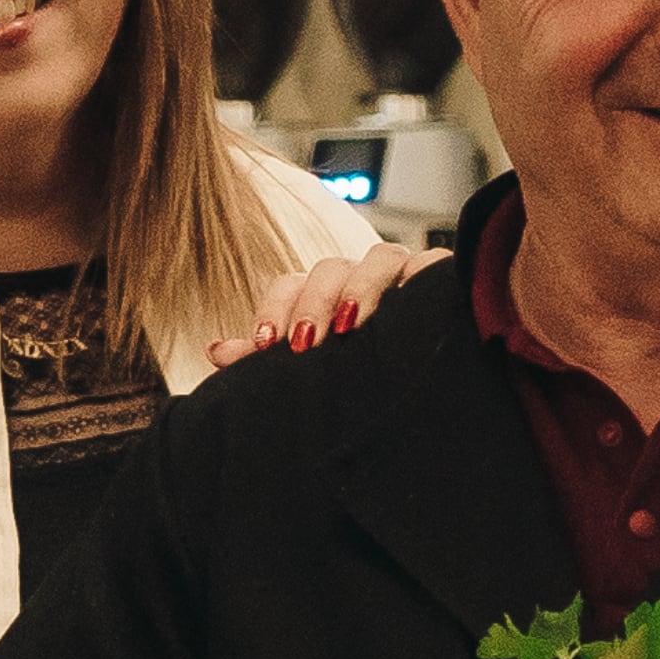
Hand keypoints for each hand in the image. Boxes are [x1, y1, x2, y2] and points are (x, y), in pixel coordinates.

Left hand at [205, 242, 447, 367]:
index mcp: (321, 298)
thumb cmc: (353, 383)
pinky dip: (427, 273)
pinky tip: (419, 298)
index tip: (264, 346)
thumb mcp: (306, 376)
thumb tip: (216, 351)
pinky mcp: (443, 283)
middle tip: (304, 345)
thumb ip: (263, 362)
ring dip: (362, 288)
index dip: (274, 310)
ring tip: (350, 325)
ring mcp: (401, 278)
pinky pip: (435, 265)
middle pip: (330, 269)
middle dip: (312, 304)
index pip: (289, 285)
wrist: (414, 401)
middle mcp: (358, 281)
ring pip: (380, 257)